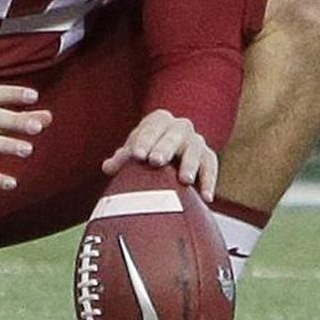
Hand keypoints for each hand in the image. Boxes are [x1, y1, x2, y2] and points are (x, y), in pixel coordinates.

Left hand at [104, 109, 218, 201]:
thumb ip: (121, 160)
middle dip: (165, 147)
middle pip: (176, 134)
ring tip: (185, 180)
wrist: (164, 158)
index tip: (137, 155)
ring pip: (196, 149)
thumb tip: (109, 166)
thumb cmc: (143, 155)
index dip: (145, 140)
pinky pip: (211, 166)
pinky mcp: (207, 158)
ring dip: (190, 164)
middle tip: (156, 161)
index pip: (153, 127)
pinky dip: (209, 181)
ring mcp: (196, 142)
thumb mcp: (132, 155)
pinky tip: (206, 197)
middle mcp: (180, 128)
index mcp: (159, 122)